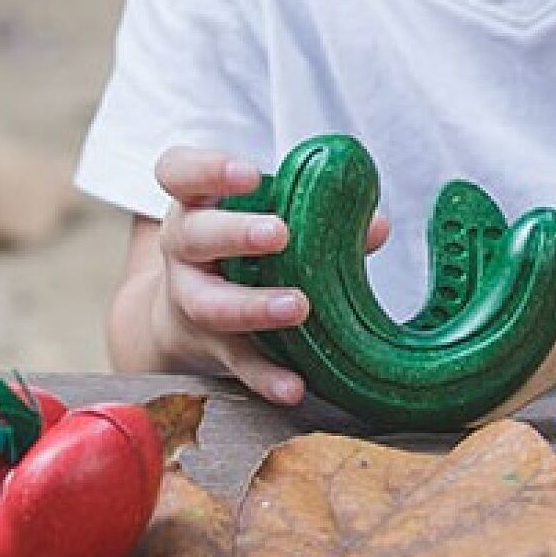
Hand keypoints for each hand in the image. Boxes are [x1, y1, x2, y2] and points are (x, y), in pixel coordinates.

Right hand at [151, 146, 390, 404]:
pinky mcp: (211, 346)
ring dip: (253, 306)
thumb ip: (317, 214)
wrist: (185, 314)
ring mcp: (190, 299)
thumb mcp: (263, 215)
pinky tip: (294, 386)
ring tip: (298, 306)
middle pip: (195, 236)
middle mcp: (183, 248)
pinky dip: (265, 376)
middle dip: (236, 234)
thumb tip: (376, 225)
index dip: (208, 169)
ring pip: (210, 303)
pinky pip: (237, 362)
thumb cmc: (239, 247)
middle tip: (280, 234)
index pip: (179, 172)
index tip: (251, 174)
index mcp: (195, 202)